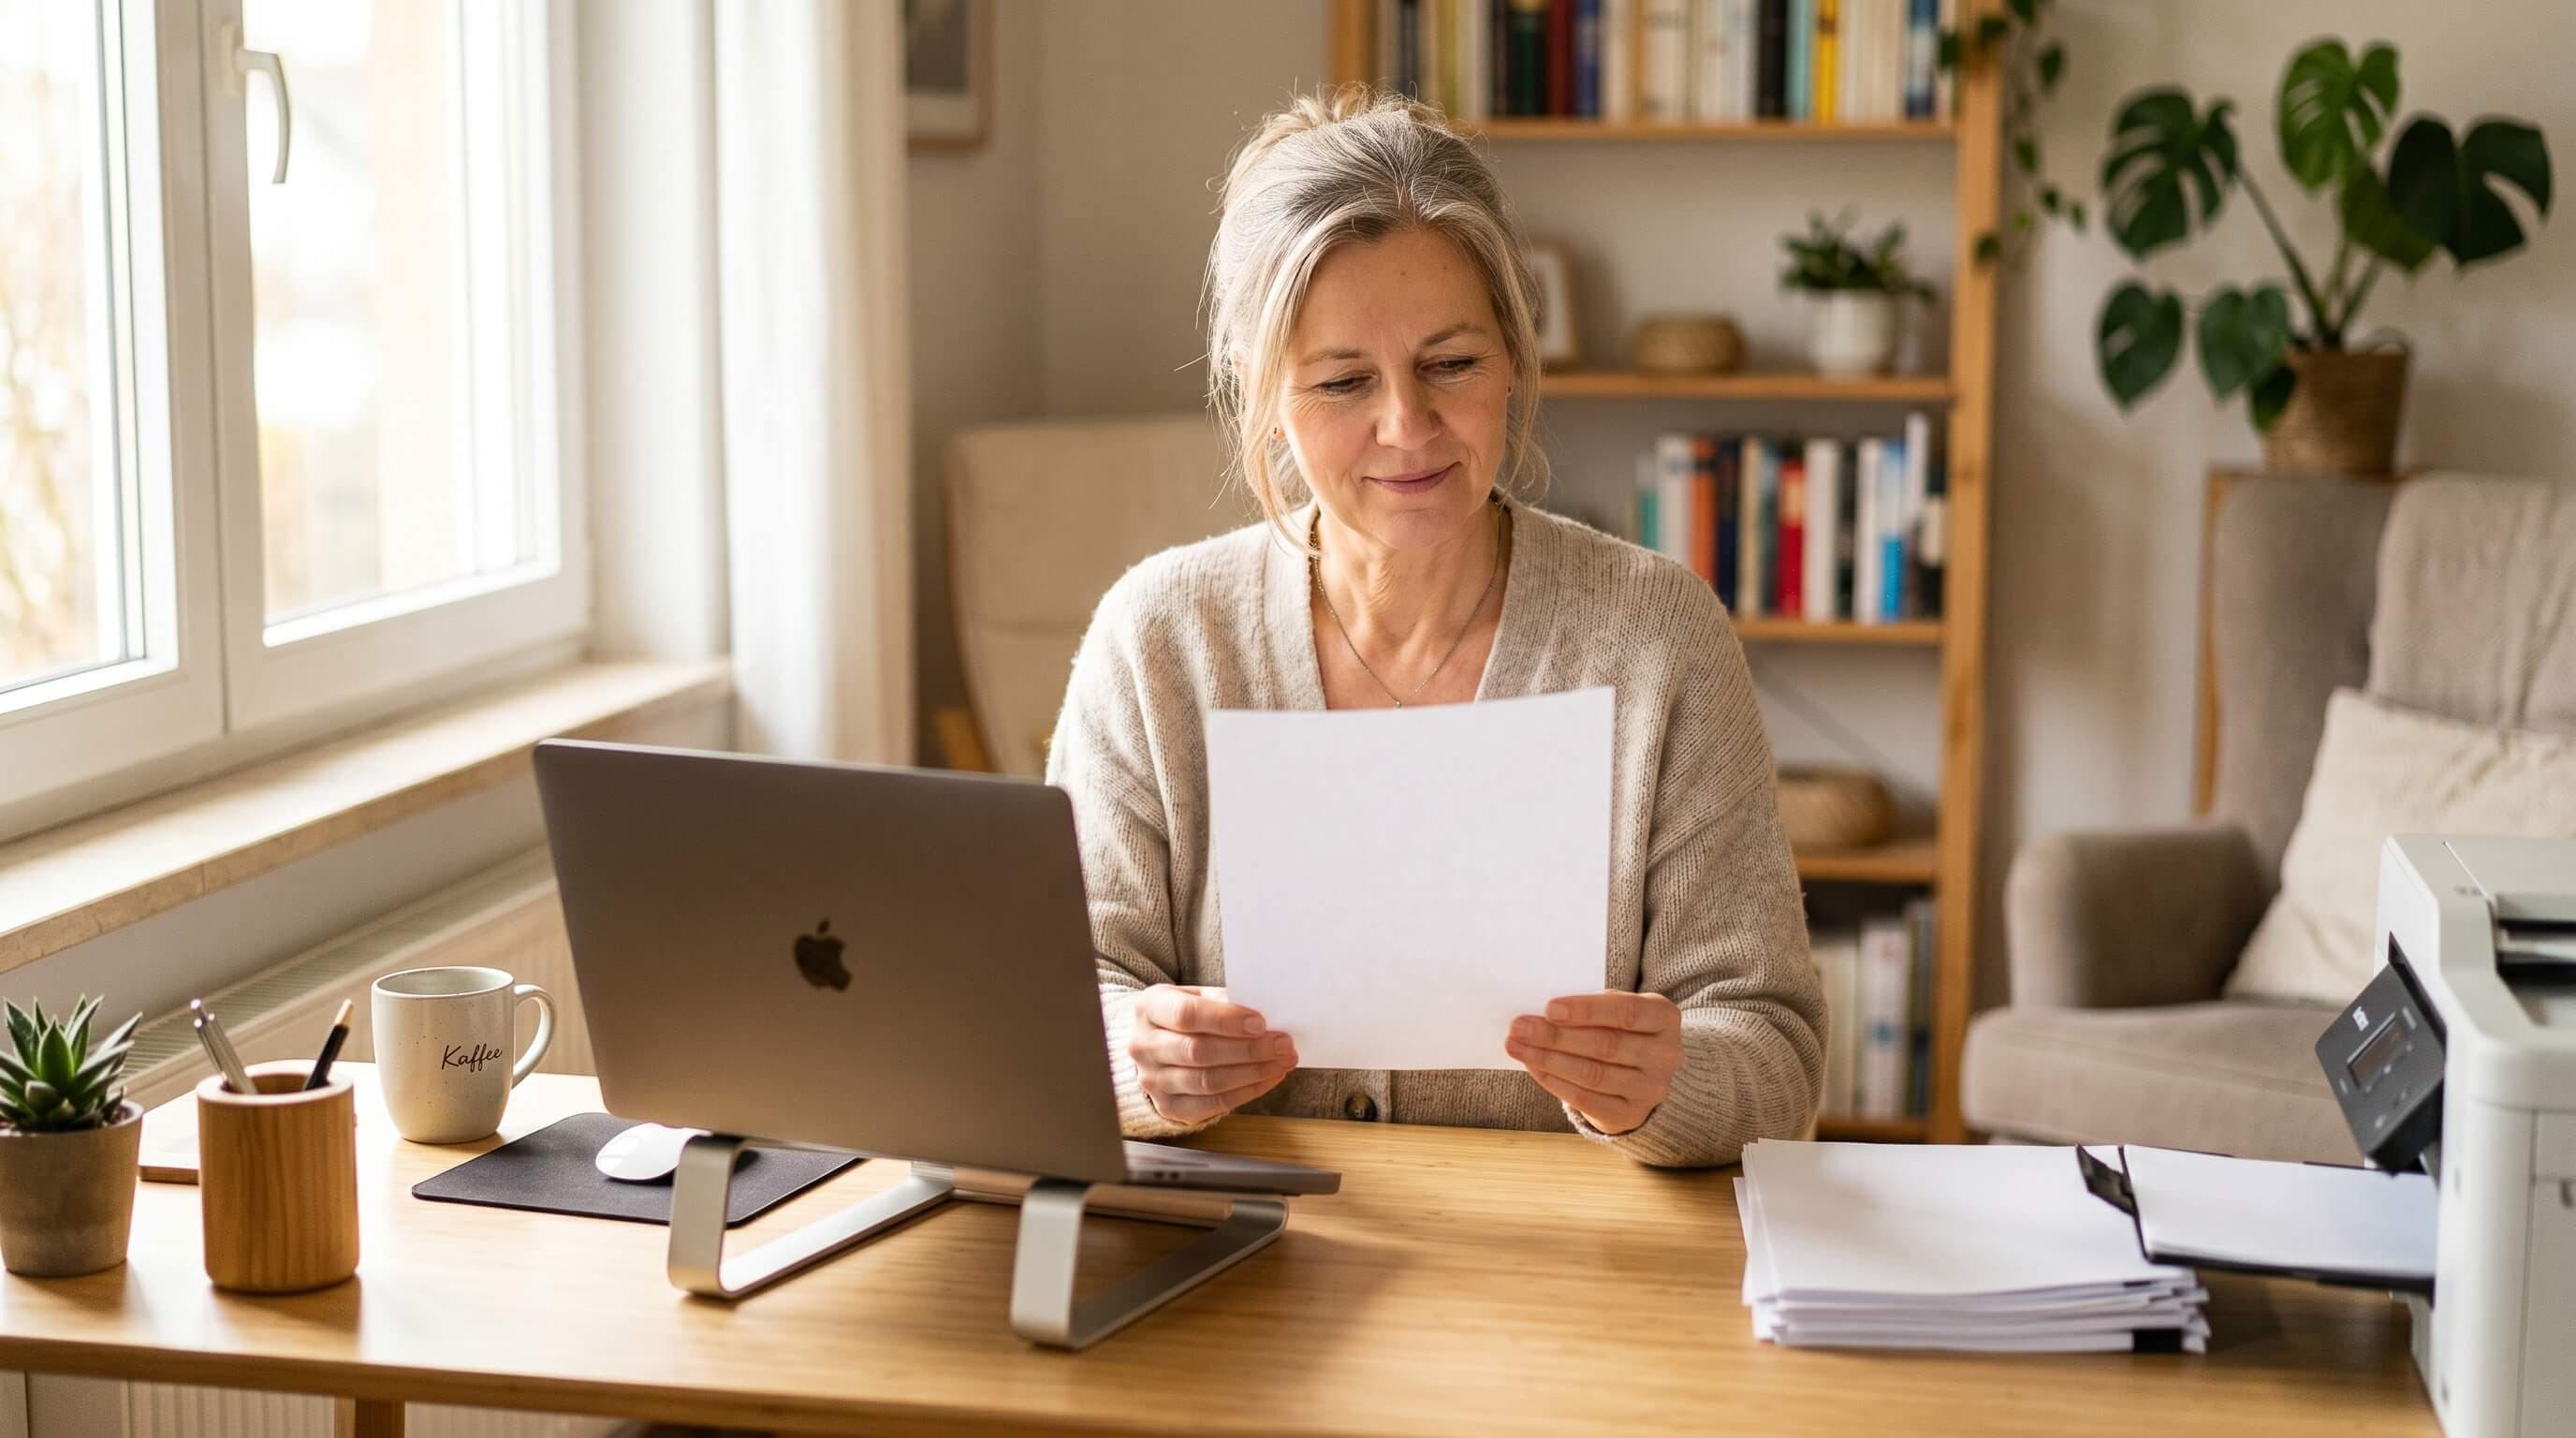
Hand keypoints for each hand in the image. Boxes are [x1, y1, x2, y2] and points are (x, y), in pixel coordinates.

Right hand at [1128, 984, 1298, 1125]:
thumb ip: (1223, 1001)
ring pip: (1208, 1081)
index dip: (1226, 1020)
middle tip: (1283, 1044)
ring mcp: (1153, 1081)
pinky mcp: (1168, 1107)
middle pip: (1199, 1052)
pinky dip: (1247, 1092)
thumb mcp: (1197, 996)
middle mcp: (1143, 1046)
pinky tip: (1268, 1078)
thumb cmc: (1183, 1016)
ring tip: (1282, 1061)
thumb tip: (1263, 1014)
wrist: (1155, 1045)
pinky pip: (1213, 1104)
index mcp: (1149, 1008)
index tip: (1260, 1023)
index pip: (1186, 1015)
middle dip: (1248, 1049)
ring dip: (1253, 1073)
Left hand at [1504, 992, 1683, 1136]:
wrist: (1642, 1073)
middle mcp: (1665, 1055)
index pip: (1627, 1012)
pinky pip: (1586, 1099)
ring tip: (1516, 1046)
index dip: (1587, 1010)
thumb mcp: (1618, 1010)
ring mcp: (1650, 1089)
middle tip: (1519, 1027)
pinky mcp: (1630, 1114)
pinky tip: (1533, 1067)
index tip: (1549, 1008)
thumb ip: (1592, 1007)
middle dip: (1556, 1036)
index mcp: (1665, 1018)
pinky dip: (1555, 1082)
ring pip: (1592, 1074)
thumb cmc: (1621, 1029)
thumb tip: (1543, 1013)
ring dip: (1548, 1059)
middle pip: (1605, 1045)